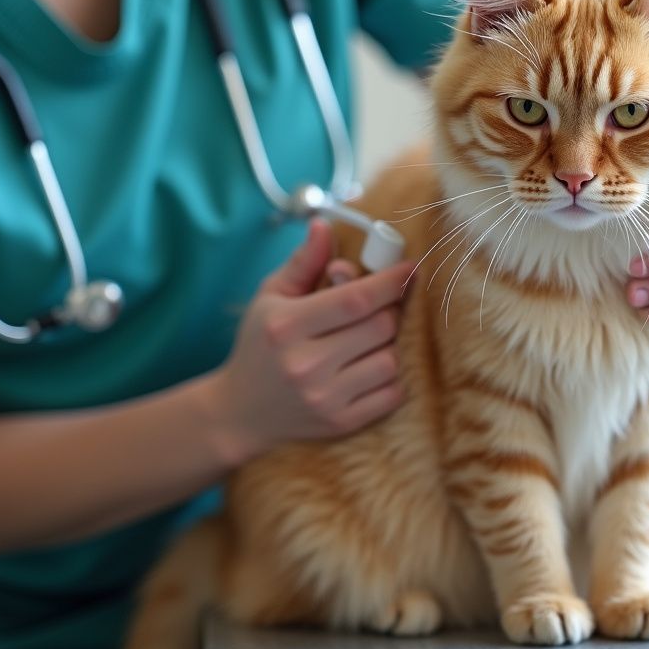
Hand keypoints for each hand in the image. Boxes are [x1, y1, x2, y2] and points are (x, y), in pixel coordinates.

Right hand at [209, 219, 411, 462]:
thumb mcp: (271, 297)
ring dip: (387, 345)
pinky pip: (391, 393)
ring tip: (366, 340)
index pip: (355, 299)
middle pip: (380, 327)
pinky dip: (390, 378)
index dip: (390, 281)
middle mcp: (305, 364)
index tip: (410, 268)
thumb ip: (304, 262)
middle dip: (389, 310)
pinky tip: (368, 368)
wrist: (239, 413)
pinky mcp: (340, 423)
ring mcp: (324, 398)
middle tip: (379, 307)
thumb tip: (324, 226)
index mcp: (286, 326)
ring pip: (390, 359)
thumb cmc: (260, 345)